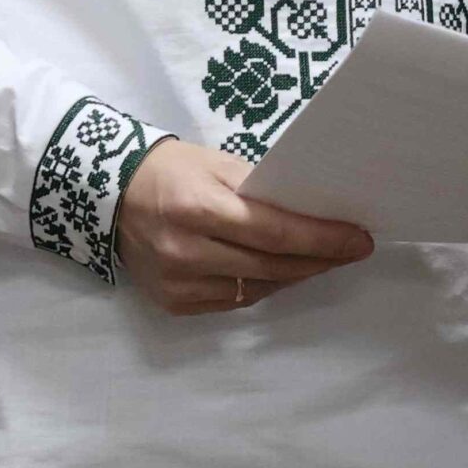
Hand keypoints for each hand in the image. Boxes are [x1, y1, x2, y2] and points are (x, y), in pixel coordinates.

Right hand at [116, 140, 372, 316]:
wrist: (108, 194)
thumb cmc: (172, 170)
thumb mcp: (217, 164)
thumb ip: (263, 191)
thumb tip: (316, 213)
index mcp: (197, 208)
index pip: (274, 232)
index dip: (322, 240)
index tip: (359, 239)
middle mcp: (185, 252)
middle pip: (271, 266)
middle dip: (319, 260)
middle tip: (352, 250)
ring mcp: (177, 283)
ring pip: (256, 289)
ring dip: (295, 276)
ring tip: (322, 260)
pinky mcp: (173, 303)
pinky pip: (233, 301)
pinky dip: (262, 287)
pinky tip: (280, 272)